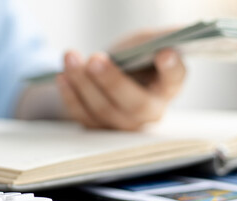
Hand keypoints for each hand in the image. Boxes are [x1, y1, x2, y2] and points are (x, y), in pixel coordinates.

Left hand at [56, 29, 185, 129]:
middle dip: (113, 81)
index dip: (171, 68)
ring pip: (104, 110)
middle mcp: (149, 111)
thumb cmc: (130, 59)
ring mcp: (123, 124)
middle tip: (96, 59)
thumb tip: (172, 38)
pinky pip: (83, 114)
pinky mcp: (98, 127)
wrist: (103, 76)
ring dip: (84, 82)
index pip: (175, 80)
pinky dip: (70, 94)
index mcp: (167, 87)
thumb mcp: (144, 43)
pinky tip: (62, 76)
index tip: (164, 52)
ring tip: (71, 57)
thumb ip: (159, 38)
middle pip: (135, 104)